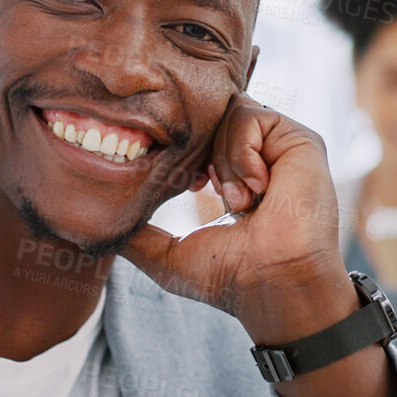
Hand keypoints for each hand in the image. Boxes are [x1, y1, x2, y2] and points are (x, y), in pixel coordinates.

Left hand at [121, 92, 353, 343]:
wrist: (271, 283)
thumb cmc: (229, 278)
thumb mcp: (167, 255)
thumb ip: (137, 237)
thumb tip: (97, 228)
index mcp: (235, 179)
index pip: (201, 137)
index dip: (185, 152)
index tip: (189, 185)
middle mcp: (260, 159)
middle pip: (213, 116)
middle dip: (200, 148)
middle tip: (203, 186)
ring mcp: (280, 149)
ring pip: (230, 112)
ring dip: (223, 159)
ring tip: (237, 200)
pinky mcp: (299, 140)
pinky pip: (252, 116)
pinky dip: (242, 151)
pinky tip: (253, 189)